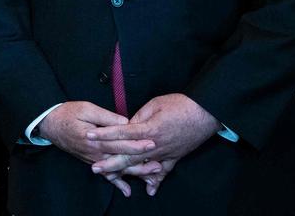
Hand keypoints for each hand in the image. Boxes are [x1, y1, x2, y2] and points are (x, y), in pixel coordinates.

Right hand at [37, 102, 156, 197]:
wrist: (50, 125)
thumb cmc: (68, 114)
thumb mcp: (86, 109)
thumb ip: (106, 117)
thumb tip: (125, 122)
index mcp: (95, 139)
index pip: (120, 143)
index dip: (137, 144)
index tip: (152, 144)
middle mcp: (96, 153)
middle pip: (122, 160)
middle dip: (141, 163)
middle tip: (159, 165)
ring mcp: (94, 159)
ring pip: (117, 169)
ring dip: (134, 174)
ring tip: (151, 177)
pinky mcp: (91, 161)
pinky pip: (106, 175)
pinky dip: (117, 183)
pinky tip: (127, 190)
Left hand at [88, 94, 219, 185]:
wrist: (205, 113)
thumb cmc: (180, 104)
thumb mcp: (155, 104)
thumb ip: (140, 117)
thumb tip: (128, 125)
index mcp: (148, 129)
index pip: (121, 133)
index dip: (104, 135)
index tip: (89, 136)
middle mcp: (155, 145)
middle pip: (128, 156)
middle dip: (110, 162)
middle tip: (94, 168)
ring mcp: (165, 153)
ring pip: (142, 166)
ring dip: (127, 172)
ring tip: (112, 178)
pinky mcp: (175, 156)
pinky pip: (164, 171)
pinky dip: (156, 180)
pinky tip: (150, 190)